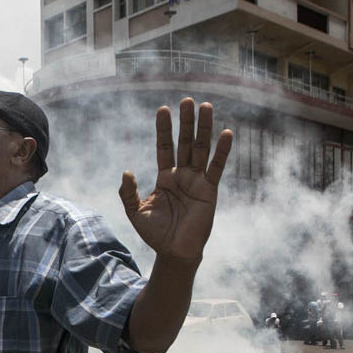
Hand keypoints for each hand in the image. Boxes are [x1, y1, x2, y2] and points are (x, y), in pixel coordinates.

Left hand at [119, 98, 232, 260]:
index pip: (165, 147)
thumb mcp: (135, 212)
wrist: (174, 252)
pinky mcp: (210, 190)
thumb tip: (126, 172)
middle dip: (186, 122)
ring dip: (203, 128)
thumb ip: (128, 193)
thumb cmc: (155, 234)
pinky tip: (225, 132)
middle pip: (184, 142)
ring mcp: (197, 181)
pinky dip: (222, 151)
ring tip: (205, 106)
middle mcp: (182, 175)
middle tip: (187, 100)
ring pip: (201, 149)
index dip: (164, 129)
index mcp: (165, 177)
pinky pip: (216, 167)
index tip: (162, 109)